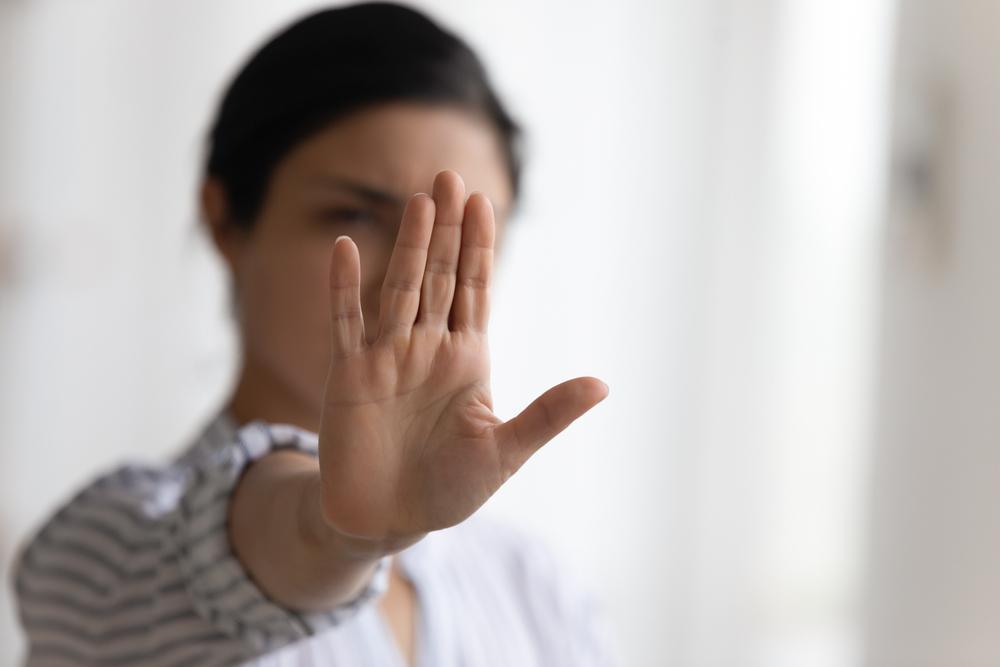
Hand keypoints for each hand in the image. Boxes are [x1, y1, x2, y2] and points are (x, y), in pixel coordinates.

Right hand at [318, 170, 607, 548]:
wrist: (389, 521)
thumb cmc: (451, 489)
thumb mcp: (506, 452)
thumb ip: (548, 414)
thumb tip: (603, 384)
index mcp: (468, 359)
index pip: (476, 290)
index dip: (480, 248)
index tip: (484, 202)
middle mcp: (428, 348)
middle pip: (438, 276)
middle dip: (447, 230)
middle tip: (450, 176)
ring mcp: (387, 357)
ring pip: (399, 289)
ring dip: (408, 246)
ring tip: (420, 202)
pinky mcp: (349, 375)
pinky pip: (345, 324)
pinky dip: (343, 289)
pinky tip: (345, 250)